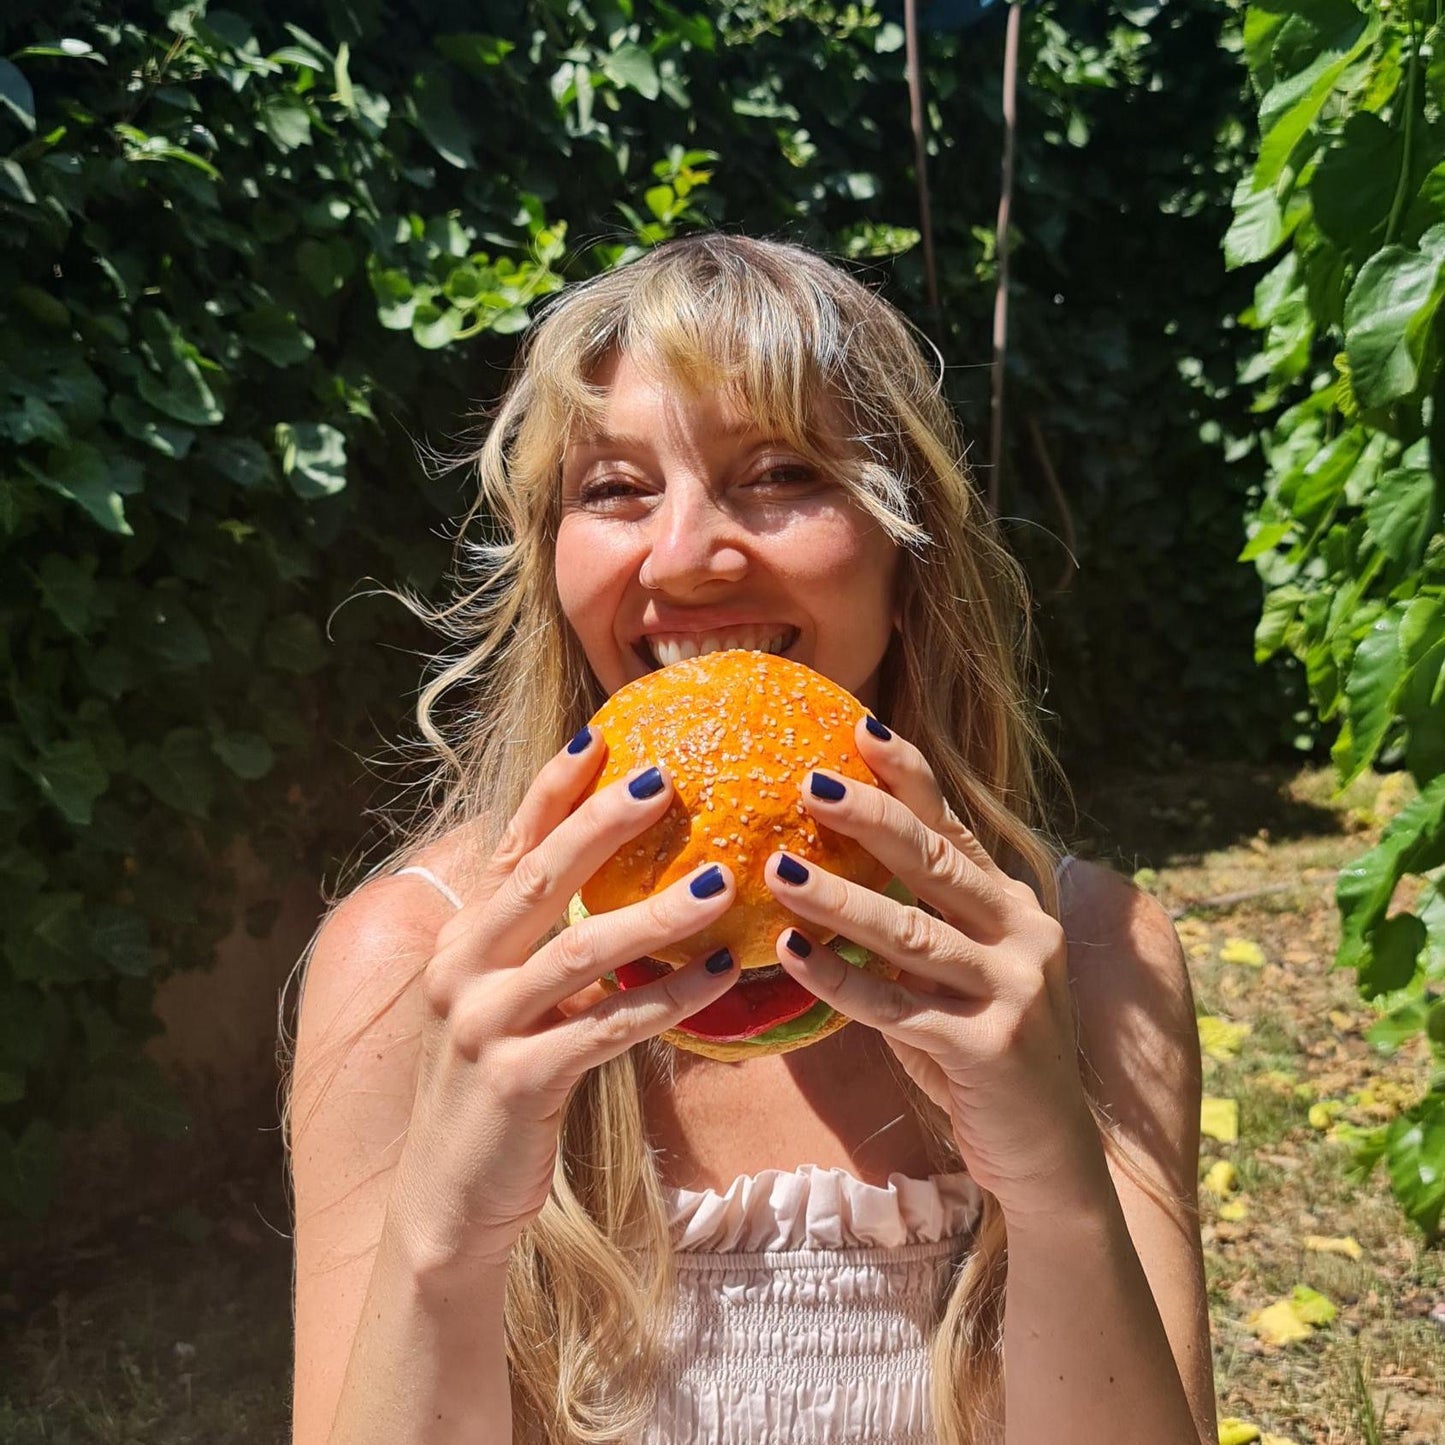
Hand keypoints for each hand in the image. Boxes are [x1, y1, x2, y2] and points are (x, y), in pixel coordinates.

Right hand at [388, 730, 739, 1274]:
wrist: (447, 1201)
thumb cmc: (497, 1091)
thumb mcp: (510, 1006)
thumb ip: (551, 950)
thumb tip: (629, 892)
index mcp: (463, 941)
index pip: (511, 849)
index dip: (553, 791)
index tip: (601, 736)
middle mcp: (461, 970)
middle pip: (539, 881)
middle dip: (601, 824)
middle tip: (663, 778)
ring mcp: (483, 1026)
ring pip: (580, 953)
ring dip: (654, 915)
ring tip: (719, 883)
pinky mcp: (517, 1082)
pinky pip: (607, 1030)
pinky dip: (667, 1000)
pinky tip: (720, 978)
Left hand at [763, 718, 1109, 1221]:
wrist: (1050, 1156)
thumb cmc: (982, 1053)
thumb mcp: (957, 977)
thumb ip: (915, 927)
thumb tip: (824, 875)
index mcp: (1013, 905)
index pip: (954, 826)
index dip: (909, 776)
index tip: (860, 728)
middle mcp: (1023, 934)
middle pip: (934, 862)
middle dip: (868, 817)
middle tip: (806, 783)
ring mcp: (1013, 990)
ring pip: (910, 932)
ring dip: (838, 899)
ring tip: (777, 869)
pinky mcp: (990, 1048)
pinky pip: (896, 1008)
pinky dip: (839, 981)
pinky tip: (790, 955)